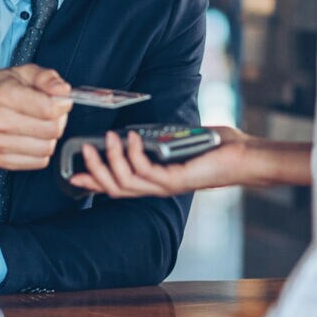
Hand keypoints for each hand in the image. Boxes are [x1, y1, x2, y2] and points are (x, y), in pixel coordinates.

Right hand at [0, 63, 72, 169]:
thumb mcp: (23, 73)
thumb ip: (48, 78)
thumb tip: (64, 92)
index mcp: (4, 94)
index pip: (48, 109)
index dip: (62, 105)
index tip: (61, 101)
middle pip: (51, 130)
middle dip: (58, 120)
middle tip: (50, 113)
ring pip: (47, 148)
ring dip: (50, 137)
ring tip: (39, 125)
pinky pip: (38, 161)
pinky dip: (40, 151)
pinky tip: (31, 138)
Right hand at [69, 127, 250, 197]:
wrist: (243, 157)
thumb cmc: (214, 148)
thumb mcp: (178, 141)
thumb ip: (158, 139)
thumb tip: (138, 128)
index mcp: (155, 182)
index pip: (118, 187)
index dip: (94, 182)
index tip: (73, 175)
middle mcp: (158, 188)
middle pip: (115, 188)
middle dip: (96, 170)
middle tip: (85, 149)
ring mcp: (166, 185)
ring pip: (126, 181)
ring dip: (113, 158)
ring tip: (109, 137)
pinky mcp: (176, 179)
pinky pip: (146, 170)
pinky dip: (134, 153)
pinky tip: (131, 137)